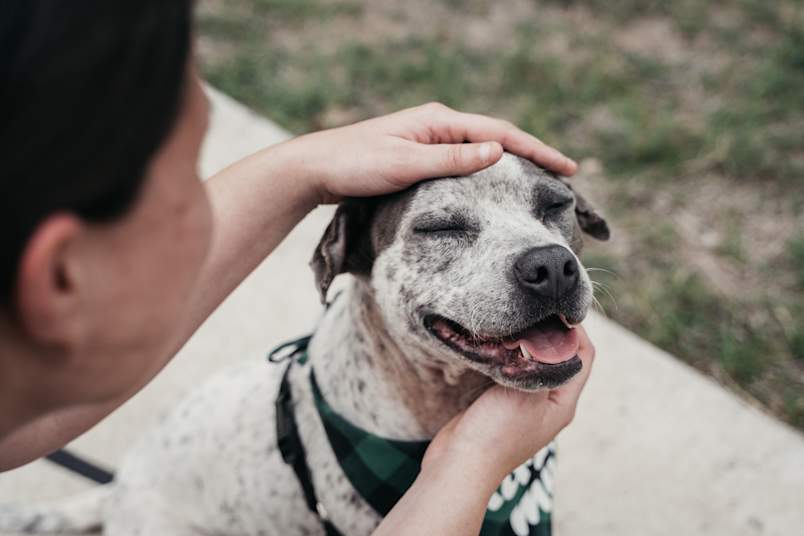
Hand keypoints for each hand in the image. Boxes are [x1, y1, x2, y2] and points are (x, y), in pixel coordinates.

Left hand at [282, 102, 577, 203]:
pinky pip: (464, 164)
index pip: (500, 134)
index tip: (568, 167)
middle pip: (497, 140)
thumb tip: (499, 152)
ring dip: (513, 165)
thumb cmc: (355, 164)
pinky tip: (498, 188)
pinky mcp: (421, 158)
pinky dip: (487, 174)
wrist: (316, 169)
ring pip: (482, 152)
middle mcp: (438, 126)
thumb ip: (452, 160)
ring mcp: (430, 142)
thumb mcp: (405, 164)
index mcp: (439, 121)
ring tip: (542, 182)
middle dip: (532, 156)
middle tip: (566, 176)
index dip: (536, 150)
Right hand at [423, 325, 595, 482]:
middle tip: (533, 310)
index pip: (583, 356)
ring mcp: (525, 404)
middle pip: (561, 358)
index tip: (555, 308)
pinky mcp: (502, 404)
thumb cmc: (496, 434)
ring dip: (528, 343)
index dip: (574, 330)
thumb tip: (550, 334)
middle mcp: (549, 403)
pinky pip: (513, 372)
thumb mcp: (527, 394)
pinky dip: (509, 355)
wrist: (460, 463)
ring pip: (535, 363)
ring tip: (515, 321)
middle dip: (550, 333)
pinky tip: (496, 343)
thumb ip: (543, 364)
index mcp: (564, 403)